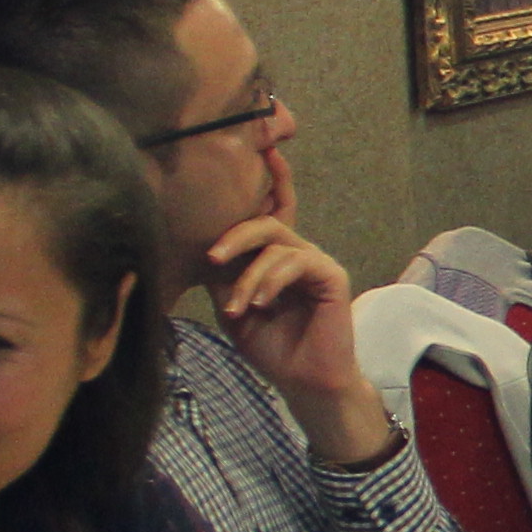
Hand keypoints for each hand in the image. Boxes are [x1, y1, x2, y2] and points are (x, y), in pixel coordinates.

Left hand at [201, 169, 391, 467]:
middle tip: (212, 258)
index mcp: (275, 259)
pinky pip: (296, 262)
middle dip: (235, 235)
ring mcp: (316, 263)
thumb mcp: (233, 307)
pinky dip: (271, 281)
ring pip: (276, 245)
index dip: (273, 181)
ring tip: (240, 309)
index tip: (265, 149)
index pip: (273, 211)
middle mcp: (297, 254)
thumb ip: (224, 276)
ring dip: (249, 277)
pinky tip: (260, 304)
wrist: (304, 382)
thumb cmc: (272, 348)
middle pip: (265, 221)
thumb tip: (200, 249)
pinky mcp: (331, 276)